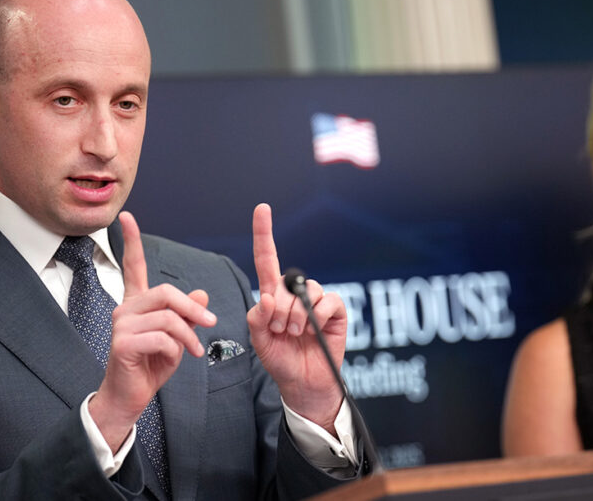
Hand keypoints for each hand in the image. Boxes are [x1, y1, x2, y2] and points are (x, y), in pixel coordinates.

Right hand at [88, 211, 216, 450]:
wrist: (131, 396)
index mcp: (137, 304)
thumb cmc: (152, 365)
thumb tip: (202, 294)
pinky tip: (174, 359)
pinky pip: (162, 338)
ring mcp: (121, 325)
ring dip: (188, 335)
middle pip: (167, 293)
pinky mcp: (123, 343)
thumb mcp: (177, 337)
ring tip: (194, 350)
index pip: (133, 266)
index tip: (126, 216)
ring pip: (168, 317)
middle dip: (193, 309)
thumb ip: (187, 315)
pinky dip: (176, 349)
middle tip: (211, 323)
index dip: (132, 241)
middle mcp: (126, 309)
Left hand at [246, 204, 347, 432]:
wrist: (303, 383)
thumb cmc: (280, 360)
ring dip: (297, 317)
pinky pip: (327, 301)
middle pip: (285, 283)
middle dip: (279, 311)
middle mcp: (295, 293)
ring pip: (306, 292)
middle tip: (279, 332)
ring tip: (295, 334)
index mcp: (273, 295)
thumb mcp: (258, 341)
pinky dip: (317, 317)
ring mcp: (316, 301)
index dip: (264, 233)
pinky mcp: (335, 311)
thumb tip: (270, 296)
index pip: (266, 259)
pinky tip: (313, 331)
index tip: (262, 208)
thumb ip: (257, 318)